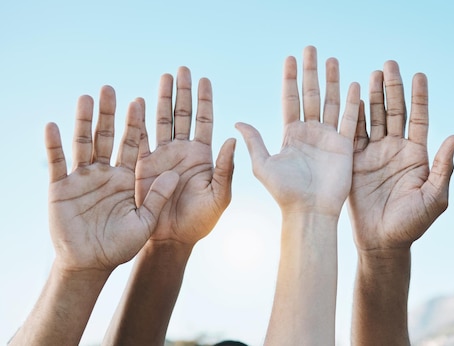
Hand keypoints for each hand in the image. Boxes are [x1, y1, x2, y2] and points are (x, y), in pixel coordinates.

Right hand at [46, 86, 178, 271]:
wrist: (92, 264)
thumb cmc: (122, 246)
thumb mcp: (147, 221)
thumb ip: (159, 197)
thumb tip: (176, 175)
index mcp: (129, 177)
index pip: (134, 143)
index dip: (136, 122)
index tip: (141, 99)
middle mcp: (107, 172)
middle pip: (108, 136)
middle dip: (110, 113)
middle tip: (110, 88)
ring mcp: (83, 178)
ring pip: (83, 143)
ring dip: (83, 121)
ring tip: (86, 98)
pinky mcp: (61, 188)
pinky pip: (58, 163)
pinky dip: (54, 145)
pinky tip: (53, 125)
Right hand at [135, 67, 234, 244]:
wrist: (173, 240)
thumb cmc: (201, 221)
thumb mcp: (220, 195)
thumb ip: (227, 168)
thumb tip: (233, 138)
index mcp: (203, 156)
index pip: (205, 121)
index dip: (205, 100)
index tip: (204, 78)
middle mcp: (183, 151)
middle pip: (183, 114)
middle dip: (183, 92)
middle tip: (182, 69)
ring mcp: (162, 156)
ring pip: (162, 121)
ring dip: (163, 99)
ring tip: (164, 76)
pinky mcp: (143, 165)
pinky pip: (141, 139)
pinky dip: (139, 121)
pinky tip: (139, 102)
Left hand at [236, 46, 359, 216]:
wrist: (309, 212)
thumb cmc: (284, 193)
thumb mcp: (263, 165)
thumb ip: (254, 141)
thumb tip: (237, 121)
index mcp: (290, 134)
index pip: (290, 99)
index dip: (290, 79)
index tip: (290, 58)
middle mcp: (310, 132)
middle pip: (311, 95)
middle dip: (311, 72)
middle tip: (311, 49)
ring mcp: (329, 138)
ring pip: (332, 102)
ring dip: (332, 81)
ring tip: (332, 59)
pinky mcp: (345, 146)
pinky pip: (351, 120)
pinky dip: (353, 103)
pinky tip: (355, 84)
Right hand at [348, 61, 453, 250]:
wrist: (382, 243)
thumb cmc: (413, 225)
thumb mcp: (435, 198)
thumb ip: (444, 168)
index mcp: (418, 155)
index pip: (419, 118)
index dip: (419, 97)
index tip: (419, 75)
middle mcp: (397, 149)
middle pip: (395, 111)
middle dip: (393, 88)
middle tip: (390, 64)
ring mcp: (375, 154)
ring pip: (374, 118)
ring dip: (373, 96)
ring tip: (372, 74)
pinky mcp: (355, 161)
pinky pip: (353, 134)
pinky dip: (352, 115)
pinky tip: (352, 97)